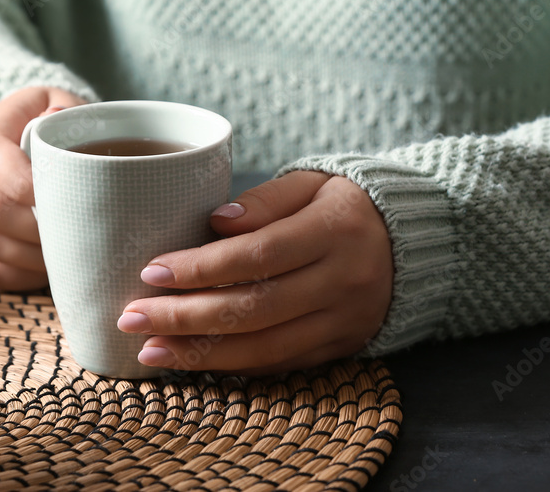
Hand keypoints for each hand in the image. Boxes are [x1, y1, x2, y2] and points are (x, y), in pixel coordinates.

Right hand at [0, 86, 86, 290]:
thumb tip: (57, 116)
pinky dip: (18, 274)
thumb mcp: (58, 106)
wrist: (18, 140)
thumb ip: (63, 110)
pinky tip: (46, 268)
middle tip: (73, 233)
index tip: (65, 197)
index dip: (26, 183)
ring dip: (29, 255)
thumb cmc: (49, 126)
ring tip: (65, 254)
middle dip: (35, 228)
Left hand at [117, 171, 393, 374]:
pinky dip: (236, 366)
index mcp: (335, 230)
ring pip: (266, 347)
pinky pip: (283, 364)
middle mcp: (343, 281)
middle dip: (186, 317)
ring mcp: (345, 321)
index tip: (151, 272)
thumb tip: (214, 222)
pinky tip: (194, 362)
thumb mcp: (311, 183)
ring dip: (202, 354)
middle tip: (133, 317)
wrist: (416, 242)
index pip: (257, 255)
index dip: (201, 268)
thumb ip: (263, 200)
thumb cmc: (345, 204)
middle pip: (255, 309)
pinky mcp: (343, 347)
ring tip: (150, 351)